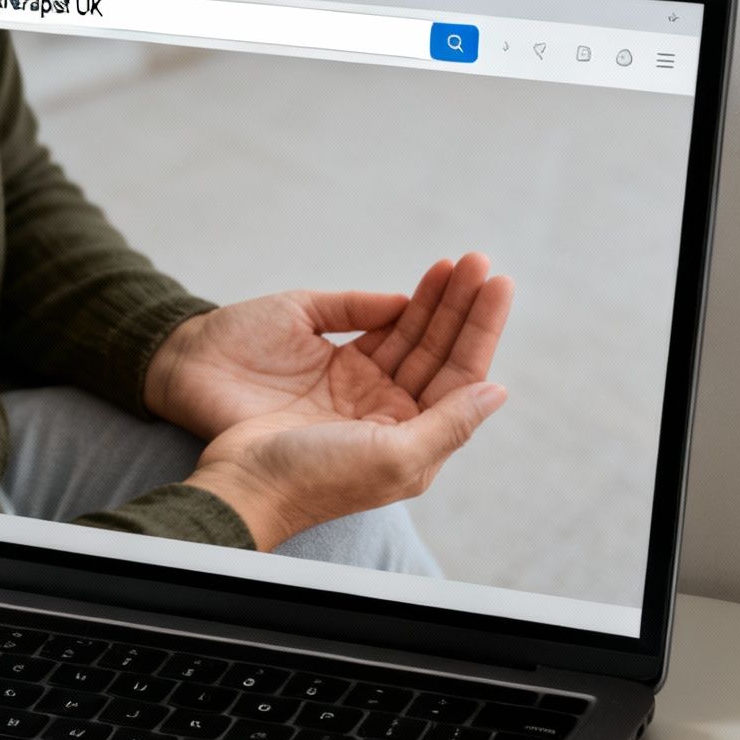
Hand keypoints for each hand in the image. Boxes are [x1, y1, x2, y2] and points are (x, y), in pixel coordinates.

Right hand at [151, 254, 514, 547]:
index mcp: (417, 439)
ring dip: (434, 301)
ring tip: (457, 264)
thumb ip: (450, 424)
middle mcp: (396, 415)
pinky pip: (375, 335)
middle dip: (462, 306)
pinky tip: (413, 290)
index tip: (498, 284)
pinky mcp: (330, 374)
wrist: (240, 479)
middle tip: (480, 261)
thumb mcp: (394, 458)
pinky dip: (397, 309)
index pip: (461, 375)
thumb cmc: (316, 477)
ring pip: (411, 338)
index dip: (481, 328)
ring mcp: (363, 393)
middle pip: (440, 351)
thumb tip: (498, 391)